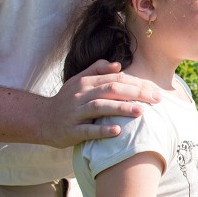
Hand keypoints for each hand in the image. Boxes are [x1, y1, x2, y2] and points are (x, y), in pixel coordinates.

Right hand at [42, 60, 161, 147]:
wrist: (41, 119)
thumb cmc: (67, 100)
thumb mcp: (78, 81)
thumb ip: (97, 70)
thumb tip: (118, 65)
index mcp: (85, 83)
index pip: (115, 79)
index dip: (137, 83)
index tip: (155, 90)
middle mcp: (80, 95)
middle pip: (110, 90)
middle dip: (135, 93)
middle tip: (156, 99)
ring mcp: (75, 113)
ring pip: (100, 107)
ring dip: (121, 109)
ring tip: (141, 111)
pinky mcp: (71, 130)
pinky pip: (88, 130)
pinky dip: (103, 130)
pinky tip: (118, 131)